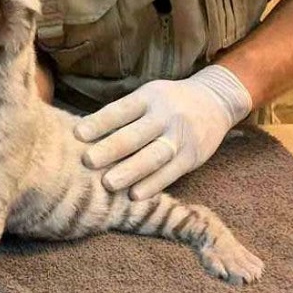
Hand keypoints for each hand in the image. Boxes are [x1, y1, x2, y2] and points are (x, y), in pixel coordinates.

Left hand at [74, 65, 252, 199]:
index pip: (120, 110)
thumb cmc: (166, 102)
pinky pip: (171, 173)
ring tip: (108, 184)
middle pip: (135, 134)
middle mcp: (164, 115)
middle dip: (110, 149)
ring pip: (153, 156)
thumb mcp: (146, 96)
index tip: (77, 134)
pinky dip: (153, 185)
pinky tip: (135, 195)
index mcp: (148, 97)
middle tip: (87, 161)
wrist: (215, 101)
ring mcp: (180, 136)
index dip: (99, 122)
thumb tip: (82, 133)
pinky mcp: (193, 156)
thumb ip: (121, 114)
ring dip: (130, 171)